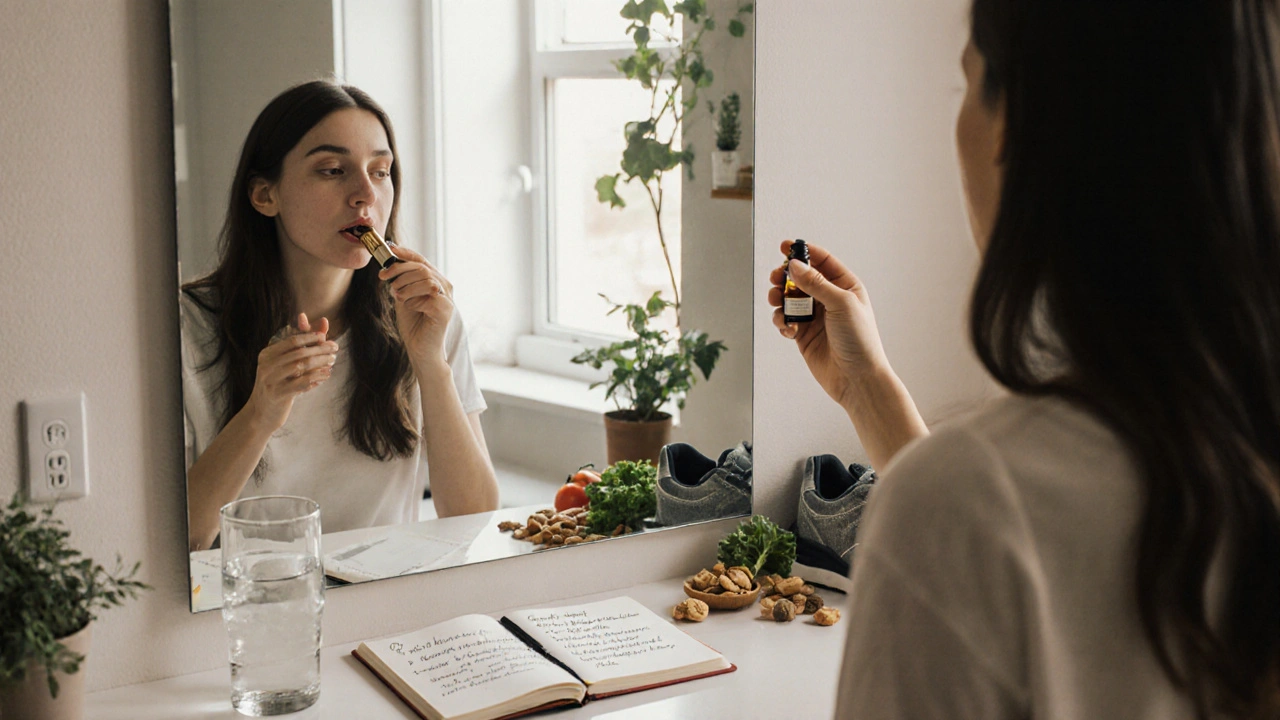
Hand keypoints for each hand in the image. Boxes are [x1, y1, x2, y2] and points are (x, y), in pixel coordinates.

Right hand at [245, 313, 337, 431]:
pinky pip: (302, 383)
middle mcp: (266, 365)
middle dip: (320, 348)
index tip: (325, 337)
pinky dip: (317, 377)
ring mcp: (271, 380)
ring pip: (301, 366)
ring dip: (320, 362)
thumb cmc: (279, 384)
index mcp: (267, 354)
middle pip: (299, 352)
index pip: (292, 340)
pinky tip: (326, 375)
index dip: (311, 336)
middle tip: (335, 347)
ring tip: (332, 360)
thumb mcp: (286, 364)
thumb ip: (304, 344)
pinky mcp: (278, 395)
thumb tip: (324, 321)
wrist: (262, 413)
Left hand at [379, 245, 453, 370]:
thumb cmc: (413, 324)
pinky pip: (426, 296)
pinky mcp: (445, 310)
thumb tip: (391, 263)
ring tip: (397, 296)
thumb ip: (402, 281)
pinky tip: (410, 307)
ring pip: (424, 278)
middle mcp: (444, 287)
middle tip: (384, 277)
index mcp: (435, 281)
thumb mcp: (404, 296)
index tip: (389, 249)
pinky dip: (413, 300)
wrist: (420, 349)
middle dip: (399, 270)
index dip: (405, 253)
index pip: (421, 260)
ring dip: (405, 285)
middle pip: (422, 267)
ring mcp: (447, 298)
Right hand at [768, 240, 892, 408]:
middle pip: (800, 278)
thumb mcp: (841, 304)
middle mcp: (829, 299)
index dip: (803, 251)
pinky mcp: (804, 334)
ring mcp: (815, 317)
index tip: (784, 246)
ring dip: (779, 299)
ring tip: (777, 304)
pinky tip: (788, 329)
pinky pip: (786, 320)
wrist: (857, 378)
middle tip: (776, 278)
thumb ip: (815, 283)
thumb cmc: (860, 340)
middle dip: (785, 276)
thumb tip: (795, 265)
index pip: (822, 260)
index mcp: (845, 286)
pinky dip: (782, 321)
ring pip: (789, 298)